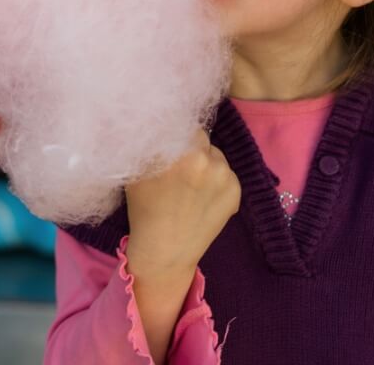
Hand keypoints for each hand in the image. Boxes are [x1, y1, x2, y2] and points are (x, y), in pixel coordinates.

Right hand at [125, 129, 240, 273]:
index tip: (168, 142)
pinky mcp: (237, 192)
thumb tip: (152, 121)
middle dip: (189, 146)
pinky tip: (200, 197)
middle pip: (200, 137)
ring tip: (189, 185)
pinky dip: (215, 180)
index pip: (182, 123)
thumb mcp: (137, 171)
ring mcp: (226, 176)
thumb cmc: (144, 209)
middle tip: (177, 165)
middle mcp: (208, 160)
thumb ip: (148, 144)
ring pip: (214, 154)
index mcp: (182, 152)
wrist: (165, 252)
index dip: (174, 131)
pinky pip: (225, 173)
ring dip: (204, 161)